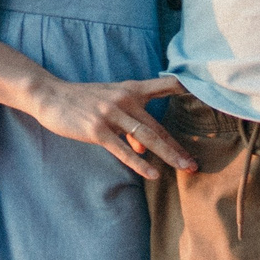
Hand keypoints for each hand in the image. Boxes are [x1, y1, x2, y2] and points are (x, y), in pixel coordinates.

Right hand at [24, 76, 196, 180]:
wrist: (51, 96)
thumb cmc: (82, 102)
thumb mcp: (110, 106)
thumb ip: (131, 124)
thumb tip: (144, 149)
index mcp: (130, 90)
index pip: (164, 85)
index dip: (185, 87)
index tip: (208, 93)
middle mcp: (125, 100)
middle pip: (158, 126)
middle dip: (177, 147)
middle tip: (194, 164)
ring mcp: (111, 114)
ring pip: (147, 138)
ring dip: (168, 155)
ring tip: (185, 169)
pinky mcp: (97, 130)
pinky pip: (123, 150)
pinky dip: (140, 163)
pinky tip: (153, 174)